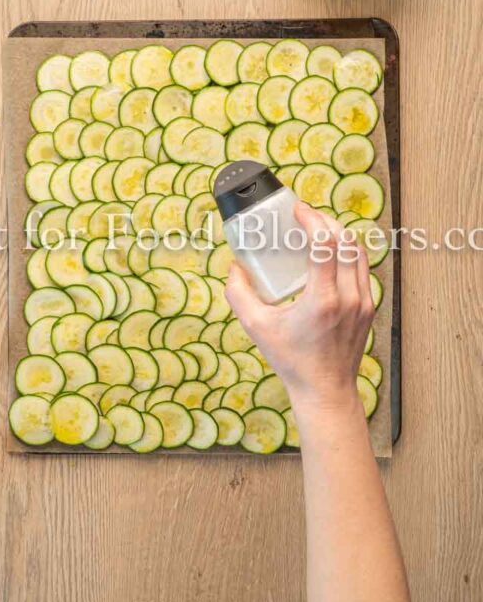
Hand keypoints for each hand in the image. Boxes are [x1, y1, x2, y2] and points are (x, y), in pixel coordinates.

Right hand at [225, 202, 374, 418]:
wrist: (324, 390)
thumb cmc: (292, 361)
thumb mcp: (256, 328)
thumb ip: (238, 295)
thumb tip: (234, 267)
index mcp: (322, 300)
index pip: (326, 245)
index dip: (313, 221)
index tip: (299, 211)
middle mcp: (348, 298)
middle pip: (346, 241)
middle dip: (326, 221)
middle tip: (306, 216)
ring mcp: (363, 302)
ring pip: (359, 252)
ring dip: (339, 234)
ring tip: (318, 230)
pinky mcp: (368, 307)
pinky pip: (362, 268)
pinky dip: (348, 252)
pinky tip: (331, 253)